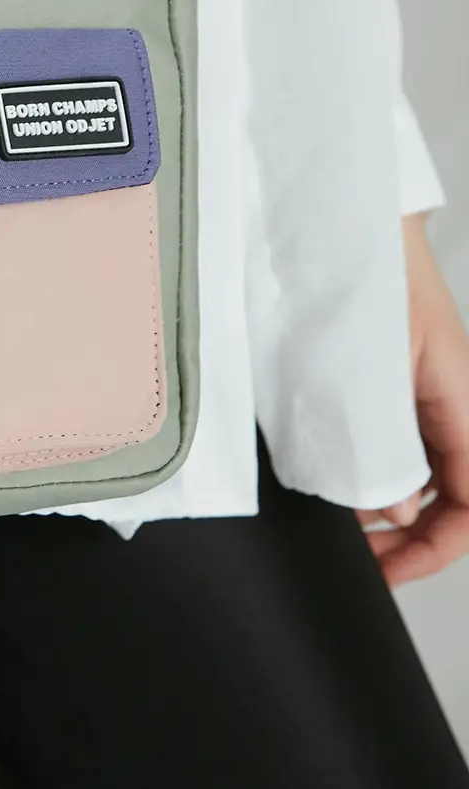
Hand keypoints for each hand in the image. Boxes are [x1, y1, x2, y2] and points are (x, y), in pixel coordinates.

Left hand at [358, 214, 468, 585]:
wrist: (340, 218)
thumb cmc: (365, 278)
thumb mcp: (370, 377)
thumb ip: (385, 451)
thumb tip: (393, 510)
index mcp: (463, 403)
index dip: (433, 550)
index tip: (385, 570)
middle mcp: (449, 403)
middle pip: (449, 497)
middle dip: (405, 535)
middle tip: (354, 552)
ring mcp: (420, 392)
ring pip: (419, 473)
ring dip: (384, 504)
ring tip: (338, 515)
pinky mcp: (391, 381)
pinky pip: (394, 442)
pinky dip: (367, 468)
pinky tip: (333, 474)